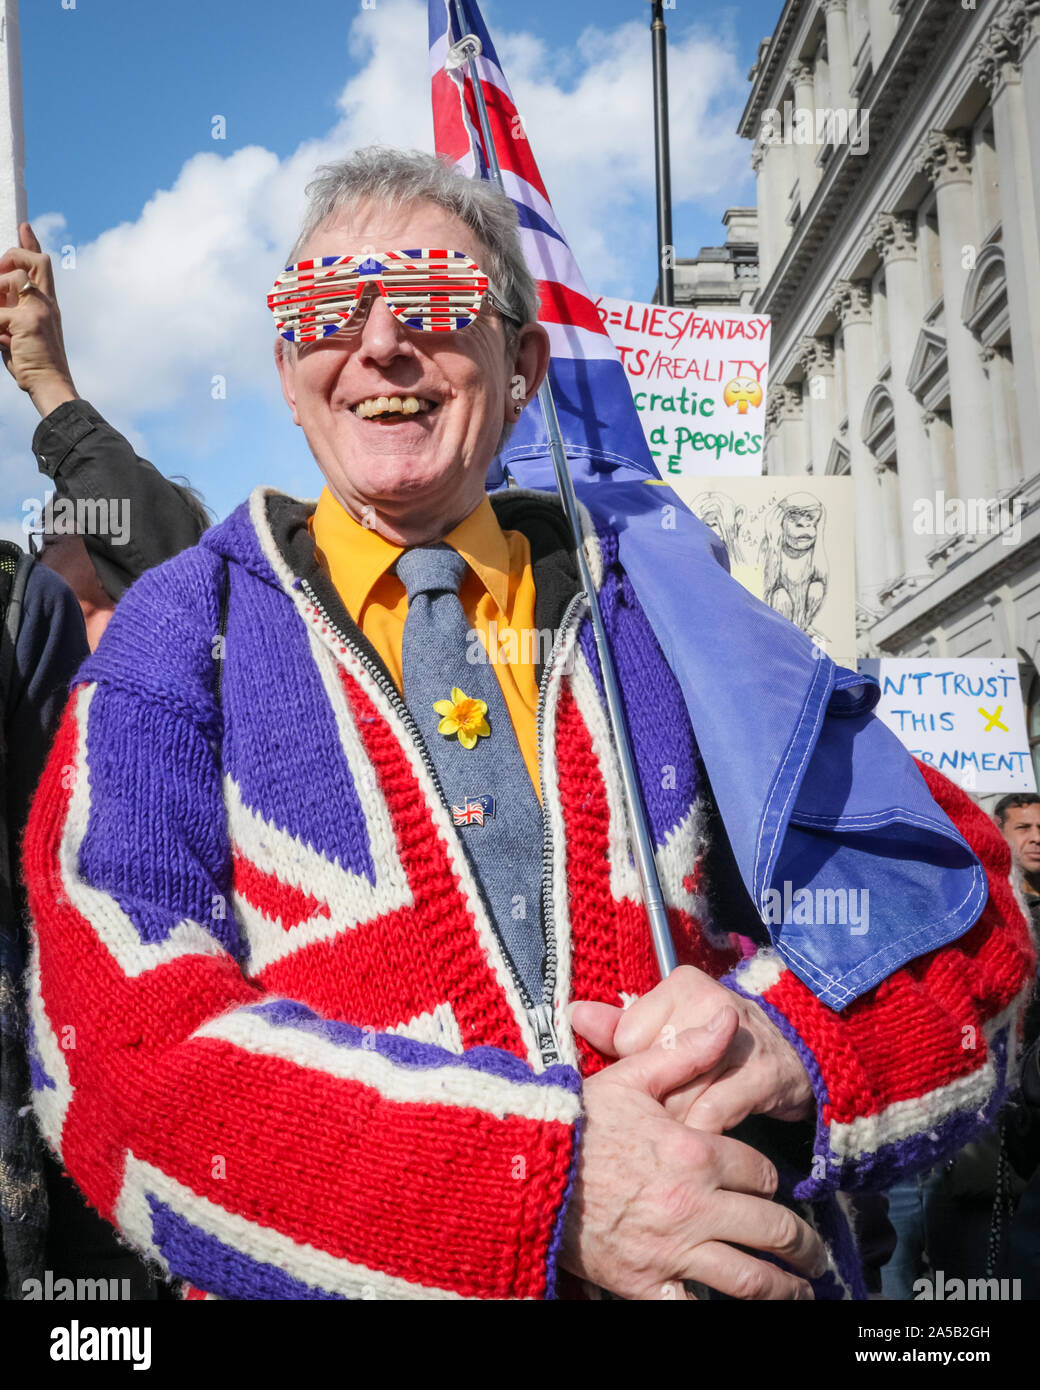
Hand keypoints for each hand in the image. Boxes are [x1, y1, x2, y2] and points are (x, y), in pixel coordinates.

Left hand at [0, 222, 78, 415]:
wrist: (52, 386)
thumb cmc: (36, 364)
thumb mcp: (22, 332)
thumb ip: (11, 311)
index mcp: (48, 305)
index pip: (42, 266)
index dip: (31, 243)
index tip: (24, 226)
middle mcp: (48, 304)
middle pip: (35, 260)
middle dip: (13, 256)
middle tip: (0, 272)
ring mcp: (40, 311)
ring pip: (12, 279)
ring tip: (0, 322)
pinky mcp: (28, 322)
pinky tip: (3, 342)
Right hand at [560, 1015, 826, 1299]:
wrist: (521, 1166)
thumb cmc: (577, 1121)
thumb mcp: (631, 1078)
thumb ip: (686, 1054)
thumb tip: (729, 1021)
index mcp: (696, 1153)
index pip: (761, 1174)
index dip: (773, 1183)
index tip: (772, 1190)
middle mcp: (693, 1204)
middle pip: (771, 1229)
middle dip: (802, 1244)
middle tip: (815, 1255)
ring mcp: (671, 1249)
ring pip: (749, 1278)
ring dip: (784, 1288)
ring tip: (801, 1292)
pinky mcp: (644, 1284)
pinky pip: (693, 1309)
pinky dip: (718, 1312)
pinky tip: (741, 1312)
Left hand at [570, 963, 813, 1133]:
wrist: (797, 1053)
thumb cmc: (719, 1041)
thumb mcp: (672, 1025)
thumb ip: (620, 1025)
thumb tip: (575, 1014)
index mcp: (682, 985)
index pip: (628, 1038)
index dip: (636, 1068)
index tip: (653, 1075)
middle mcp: (711, 1003)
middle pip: (653, 1071)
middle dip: (655, 1101)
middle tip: (665, 1107)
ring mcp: (739, 1039)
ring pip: (678, 1097)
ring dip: (677, 1121)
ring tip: (685, 1121)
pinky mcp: (761, 1075)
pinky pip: (710, 1115)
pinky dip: (702, 1132)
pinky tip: (706, 1134)